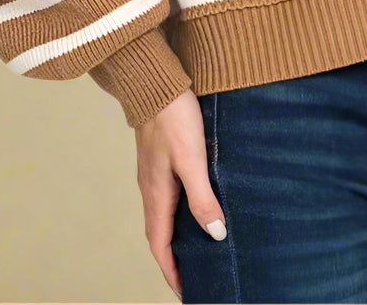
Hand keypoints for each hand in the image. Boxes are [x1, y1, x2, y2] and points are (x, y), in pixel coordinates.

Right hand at [134, 88, 226, 299]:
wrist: (156, 83)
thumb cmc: (174, 118)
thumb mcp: (192, 161)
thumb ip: (202, 199)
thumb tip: (215, 236)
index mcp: (156, 195)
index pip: (160, 246)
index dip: (172, 271)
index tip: (186, 292)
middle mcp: (150, 188)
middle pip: (160, 235)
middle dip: (174, 260)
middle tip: (195, 276)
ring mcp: (153, 173)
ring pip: (164, 215)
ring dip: (177, 236)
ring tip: (198, 248)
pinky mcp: (160, 159)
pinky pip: (167, 196)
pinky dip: (179, 212)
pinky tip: (195, 205)